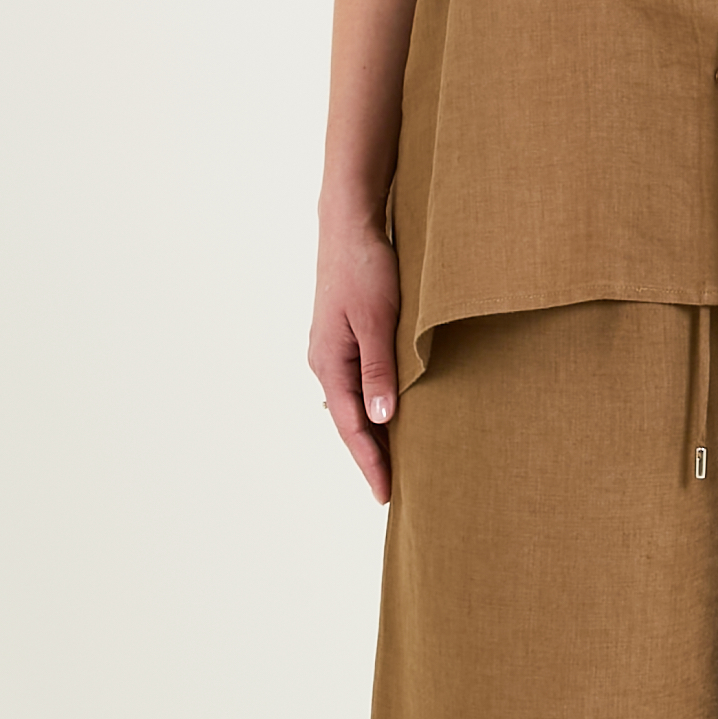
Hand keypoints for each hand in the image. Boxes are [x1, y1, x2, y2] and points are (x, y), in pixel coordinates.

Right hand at [310, 212, 402, 504]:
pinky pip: (357, 383)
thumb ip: (379, 368)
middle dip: (369, 456)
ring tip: (392, 462)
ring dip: (371, 433)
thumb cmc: (366, 267)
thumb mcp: (378, 320)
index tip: (387, 494)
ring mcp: (332, 349)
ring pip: (352, 403)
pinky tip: (384, 415)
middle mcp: (325, 361)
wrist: (350, 224)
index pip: (352, 427)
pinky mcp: (344, 335)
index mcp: (328, 362)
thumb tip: (380, 417)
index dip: (371, 462)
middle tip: (392, 490)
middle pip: (349, 421)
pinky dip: (371, 406)